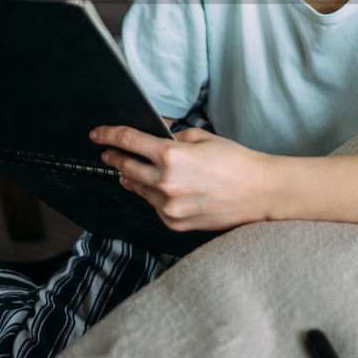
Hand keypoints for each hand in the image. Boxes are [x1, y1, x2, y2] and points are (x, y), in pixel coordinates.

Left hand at [89, 125, 275, 230]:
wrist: (260, 192)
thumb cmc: (236, 162)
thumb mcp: (203, 137)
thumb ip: (174, 137)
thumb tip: (154, 136)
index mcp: (172, 155)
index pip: (128, 141)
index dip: (109, 135)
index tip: (97, 134)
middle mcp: (166, 182)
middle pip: (126, 167)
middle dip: (114, 157)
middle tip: (108, 152)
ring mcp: (169, 207)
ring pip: (138, 188)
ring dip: (132, 177)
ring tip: (128, 171)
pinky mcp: (175, 223)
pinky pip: (154, 206)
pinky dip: (153, 195)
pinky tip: (160, 188)